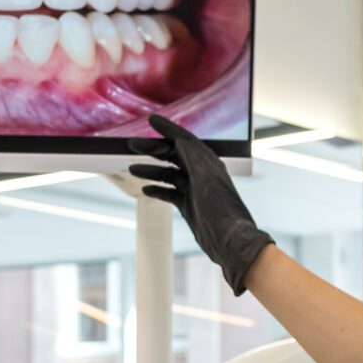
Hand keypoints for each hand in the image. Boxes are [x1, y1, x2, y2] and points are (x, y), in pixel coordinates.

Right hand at [127, 114, 273, 295]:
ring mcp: (195, 190)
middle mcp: (202, 174)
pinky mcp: (190, 206)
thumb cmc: (223, 211)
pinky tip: (145, 189)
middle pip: (174, 155)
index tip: (151, 120)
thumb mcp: (207, 179)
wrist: (231, 242)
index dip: (168, 129)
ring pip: (169, 174)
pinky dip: (158, 189)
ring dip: (151, 170)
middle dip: (153, 149)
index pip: (185, 140)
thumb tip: (180, 138)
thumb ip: (193, 157)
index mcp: (208, 163)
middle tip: (132, 145)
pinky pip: (170, 193)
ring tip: (133, 168)